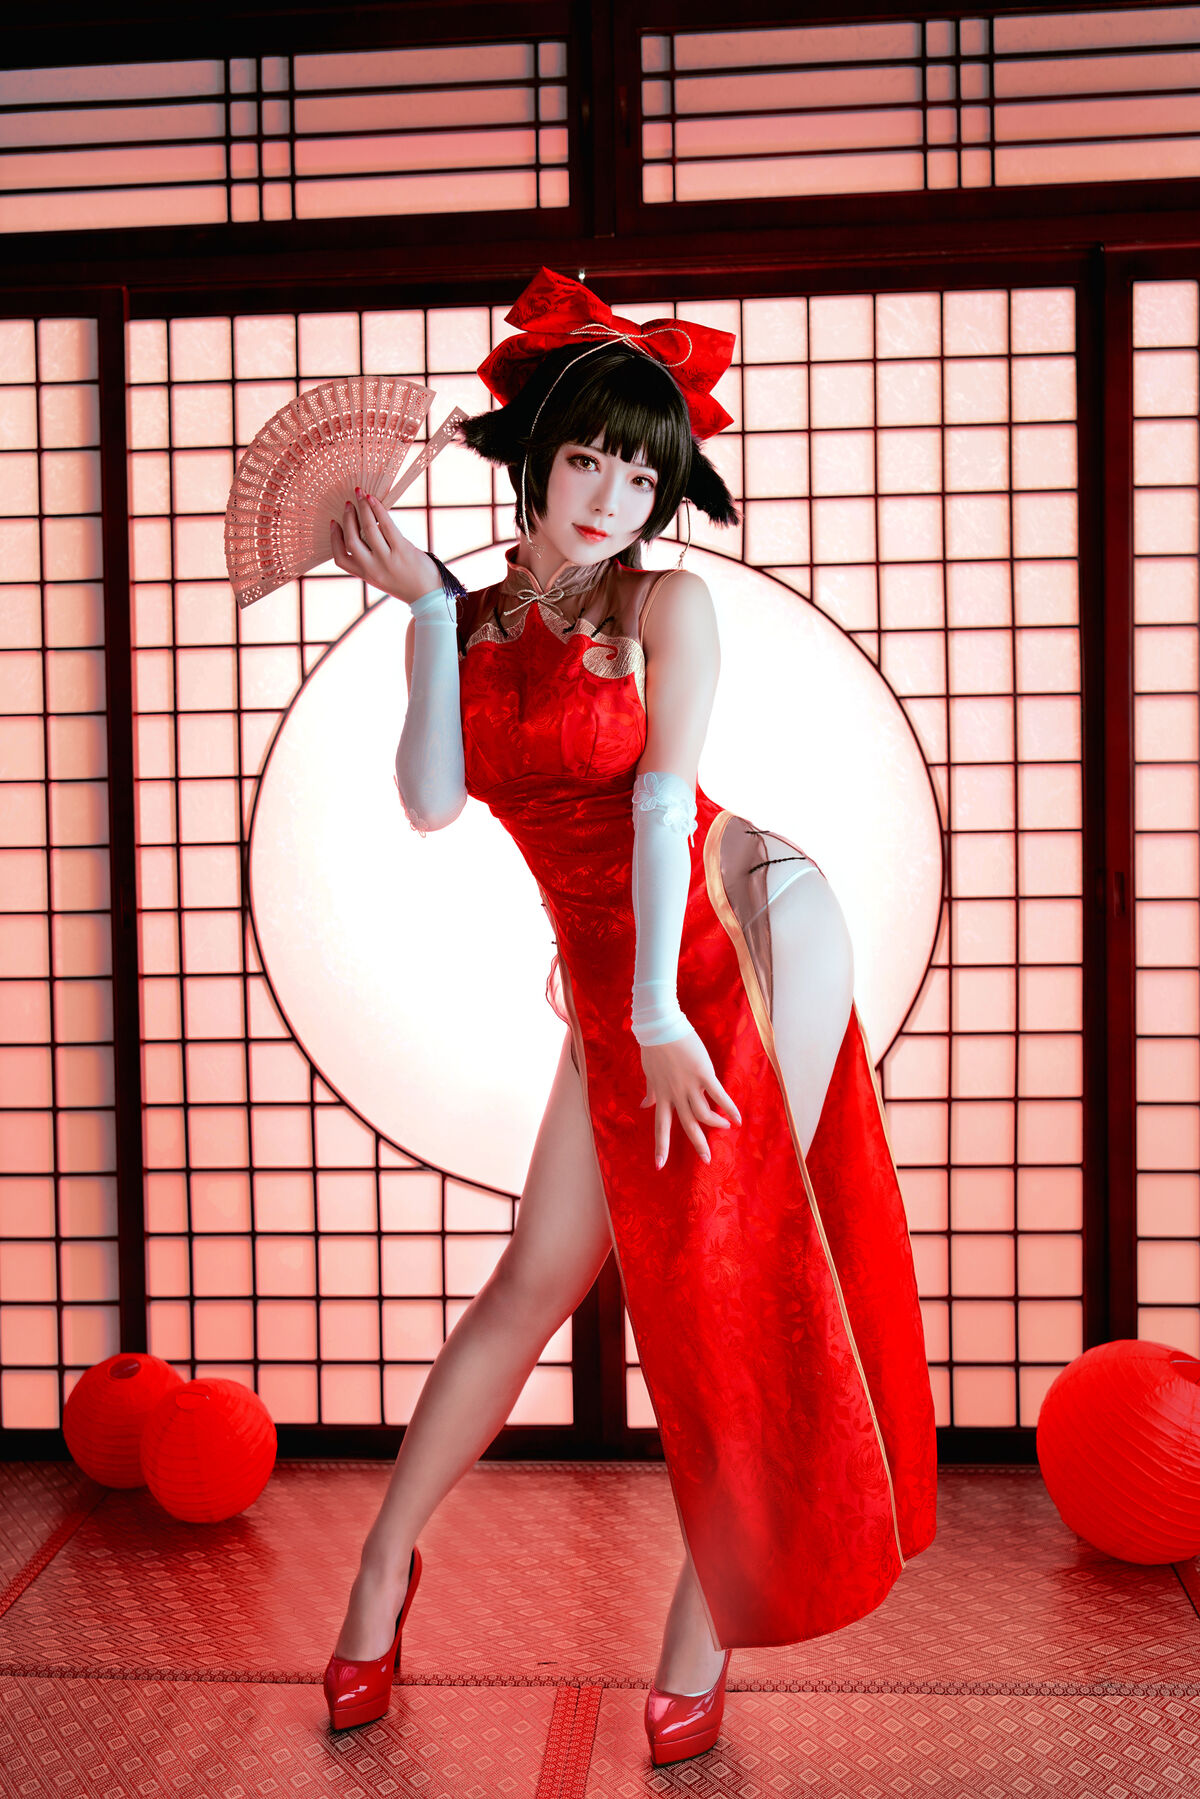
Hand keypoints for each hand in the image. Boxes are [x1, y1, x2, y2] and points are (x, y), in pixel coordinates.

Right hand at [329, 490, 440, 605]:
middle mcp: (373, 568)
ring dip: (363, 508)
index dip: (334, 539)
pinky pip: (386, 525)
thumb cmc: (406, 581)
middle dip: (348, 518)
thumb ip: (370, 559)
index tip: (334, 523)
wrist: (429, 594)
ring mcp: (387, 559)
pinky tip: (374, 500)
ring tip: (361, 495)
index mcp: (366, 575)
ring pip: (368, 528)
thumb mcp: (382, 576)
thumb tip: (365, 527)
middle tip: (349, 503)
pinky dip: (378, 509)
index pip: (340, 558)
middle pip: (351, 540)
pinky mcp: (402, 550)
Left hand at [638, 1024, 741, 1169]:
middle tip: (707, 1160)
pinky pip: (718, 1095)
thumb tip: (643, 1106)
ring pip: (704, 1113)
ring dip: (716, 1123)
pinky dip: (729, 1108)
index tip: (660, 1166)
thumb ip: (651, 1092)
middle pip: (687, 1125)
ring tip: (725, 1127)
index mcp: (663, 1096)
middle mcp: (676, 1094)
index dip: (661, 1146)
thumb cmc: (654, 1049)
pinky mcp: (703, 1073)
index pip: (661, 1126)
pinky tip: (737, 1118)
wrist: (661, 1027)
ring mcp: (689, 1085)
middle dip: (698, 1144)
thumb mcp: (649, 1074)